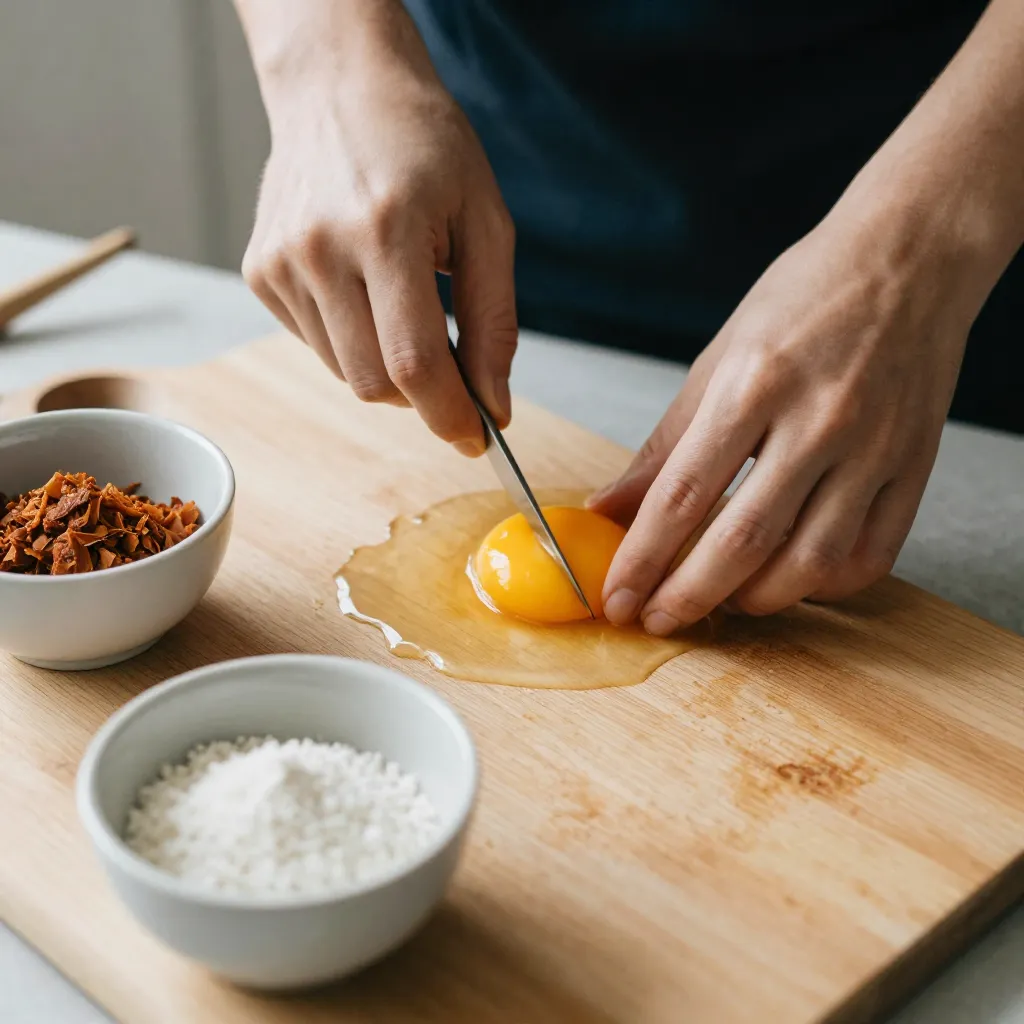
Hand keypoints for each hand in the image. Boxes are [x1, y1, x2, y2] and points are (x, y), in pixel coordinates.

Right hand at [240, 3, 516, 455]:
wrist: (340, 87)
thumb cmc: (425, 147)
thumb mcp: (487, 223)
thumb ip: (494, 321)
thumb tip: (493, 405)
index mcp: (385, 230)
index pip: (415, 362)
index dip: (449, 415)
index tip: (477, 439)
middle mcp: (320, 249)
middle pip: (376, 383)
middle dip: (424, 397)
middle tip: (455, 370)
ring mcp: (280, 263)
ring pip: (347, 375)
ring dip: (390, 369)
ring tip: (407, 306)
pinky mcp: (259, 272)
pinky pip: (318, 348)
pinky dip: (355, 343)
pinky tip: (367, 291)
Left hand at [589, 210, 975, 633]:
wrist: (909, 259)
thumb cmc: (804, 299)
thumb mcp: (718, 361)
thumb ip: (664, 445)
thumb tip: (610, 508)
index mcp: (754, 385)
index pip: (682, 496)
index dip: (641, 560)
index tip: (616, 598)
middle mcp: (818, 421)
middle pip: (741, 542)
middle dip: (687, 598)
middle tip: (654, 620)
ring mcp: (874, 448)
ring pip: (809, 563)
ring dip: (754, 601)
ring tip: (719, 602)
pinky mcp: (915, 466)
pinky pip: (870, 555)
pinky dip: (825, 586)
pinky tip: (791, 581)